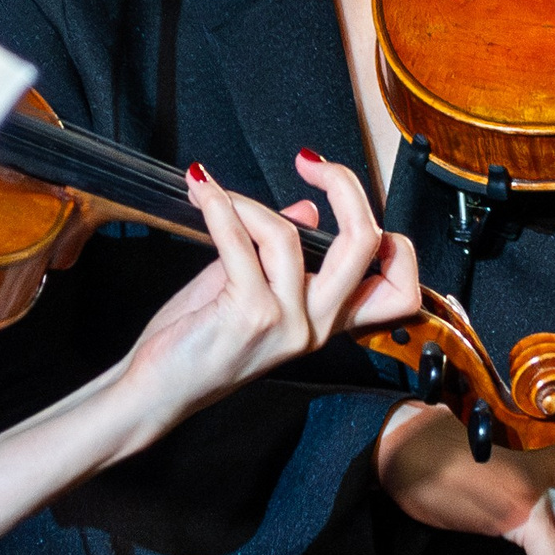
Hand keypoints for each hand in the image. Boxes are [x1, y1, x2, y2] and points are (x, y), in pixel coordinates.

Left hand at [117, 153, 422, 424]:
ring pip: (287, 234)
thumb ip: (279, 252)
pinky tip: (202, 194)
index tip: (352, 203)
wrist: (156, 390)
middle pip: (364, 244)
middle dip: (345, 187)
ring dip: (245, 203)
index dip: (392, 239)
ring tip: (213, 194)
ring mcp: (286, 323)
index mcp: (325, 321)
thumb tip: (308, 209)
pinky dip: (220, 209)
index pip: (398, 288)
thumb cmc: (197, 341)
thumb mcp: (248, 289)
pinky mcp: (250, 316)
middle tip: (313, 164)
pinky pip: (240, 243)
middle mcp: (315, 326)